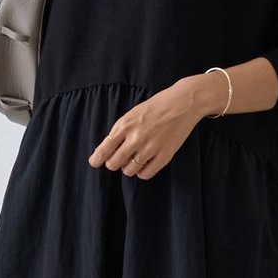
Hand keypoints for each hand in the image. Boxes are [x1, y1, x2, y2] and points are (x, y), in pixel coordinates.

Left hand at [88, 76, 221, 178]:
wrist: (183, 103)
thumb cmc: (156, 106)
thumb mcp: (132, 114)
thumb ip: (119, 131)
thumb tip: (106, 150)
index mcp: (124, 125)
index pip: (104, 149)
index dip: (97, 159)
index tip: (94, 162)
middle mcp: (135, 138)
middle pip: (114, 163)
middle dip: (113, 163)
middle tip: (119, 159)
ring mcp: (150, 148)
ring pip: (128, 170)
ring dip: (128, 168)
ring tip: (134, 159)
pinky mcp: (164, 156)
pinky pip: (145, 174)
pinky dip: (142, 172)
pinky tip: (144, 164)